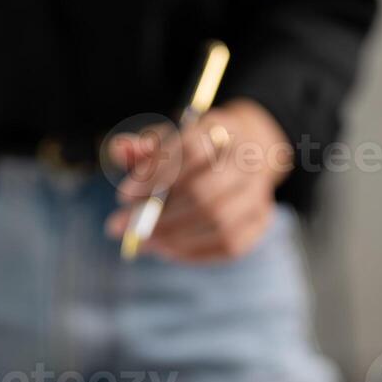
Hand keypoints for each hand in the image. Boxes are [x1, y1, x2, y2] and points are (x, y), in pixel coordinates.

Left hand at [106, 99, 291, 263]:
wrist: (242, 158)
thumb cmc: (194, 152)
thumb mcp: (168, 140)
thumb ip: (142, 147)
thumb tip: (120, 149)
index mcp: (223, 129)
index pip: (191, 150)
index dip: (155, 175)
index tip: (123, 196)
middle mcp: (248, 160)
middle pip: (204, 192)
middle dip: (158, 215)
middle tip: (123, 227)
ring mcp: (259, 192)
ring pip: (218, 221)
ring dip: (173, 237)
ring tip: (143, 242)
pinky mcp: (261, 221)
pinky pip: (229, 245)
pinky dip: (194, 252)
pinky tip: (168, 250)